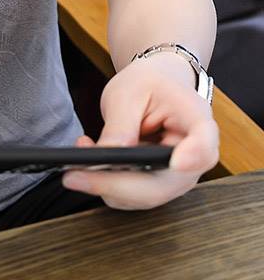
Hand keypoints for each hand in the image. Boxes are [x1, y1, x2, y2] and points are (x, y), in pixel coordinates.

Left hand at [61, 53, 219, 208]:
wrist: (155, 85)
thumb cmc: (147, 83)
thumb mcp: (129, 92)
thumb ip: (120, 125)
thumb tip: (105, 157)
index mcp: (197, 121)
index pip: (204, 145)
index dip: (192, 157)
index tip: (177, 163)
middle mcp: (194, 157)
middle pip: (163, 184)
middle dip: (116, 184)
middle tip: (75, 175)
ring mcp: (177, 176)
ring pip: (144, 196)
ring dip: (105, 184)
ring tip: (79, 153)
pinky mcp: (158, 183)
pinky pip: (132, 194)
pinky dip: (106, 182)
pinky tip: (87, 160)